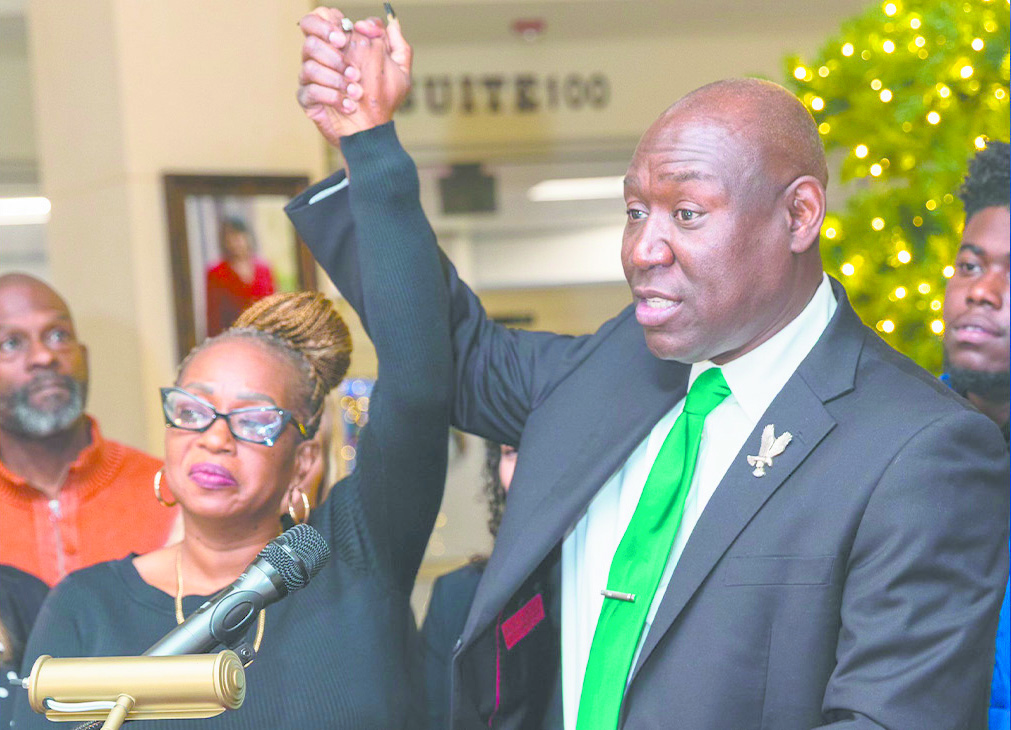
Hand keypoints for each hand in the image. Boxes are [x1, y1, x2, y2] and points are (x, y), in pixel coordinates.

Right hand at [297, 8, 412, 144]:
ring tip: (356, 91)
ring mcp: (311, 77)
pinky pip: (311, 90)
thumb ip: (396, 45)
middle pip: (308, 32)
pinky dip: (332, 97)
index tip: (345, 36)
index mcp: (340, 44)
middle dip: (328, 44)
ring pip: (310, 63)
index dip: (328, 21)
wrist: (372, 132)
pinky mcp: (307, 98)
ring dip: (336, 78)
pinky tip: (349, 106)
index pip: (322, 16)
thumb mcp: (399, 72)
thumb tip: (389, 24)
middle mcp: (322, 56)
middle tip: (345, 56)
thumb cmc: (383, 100)